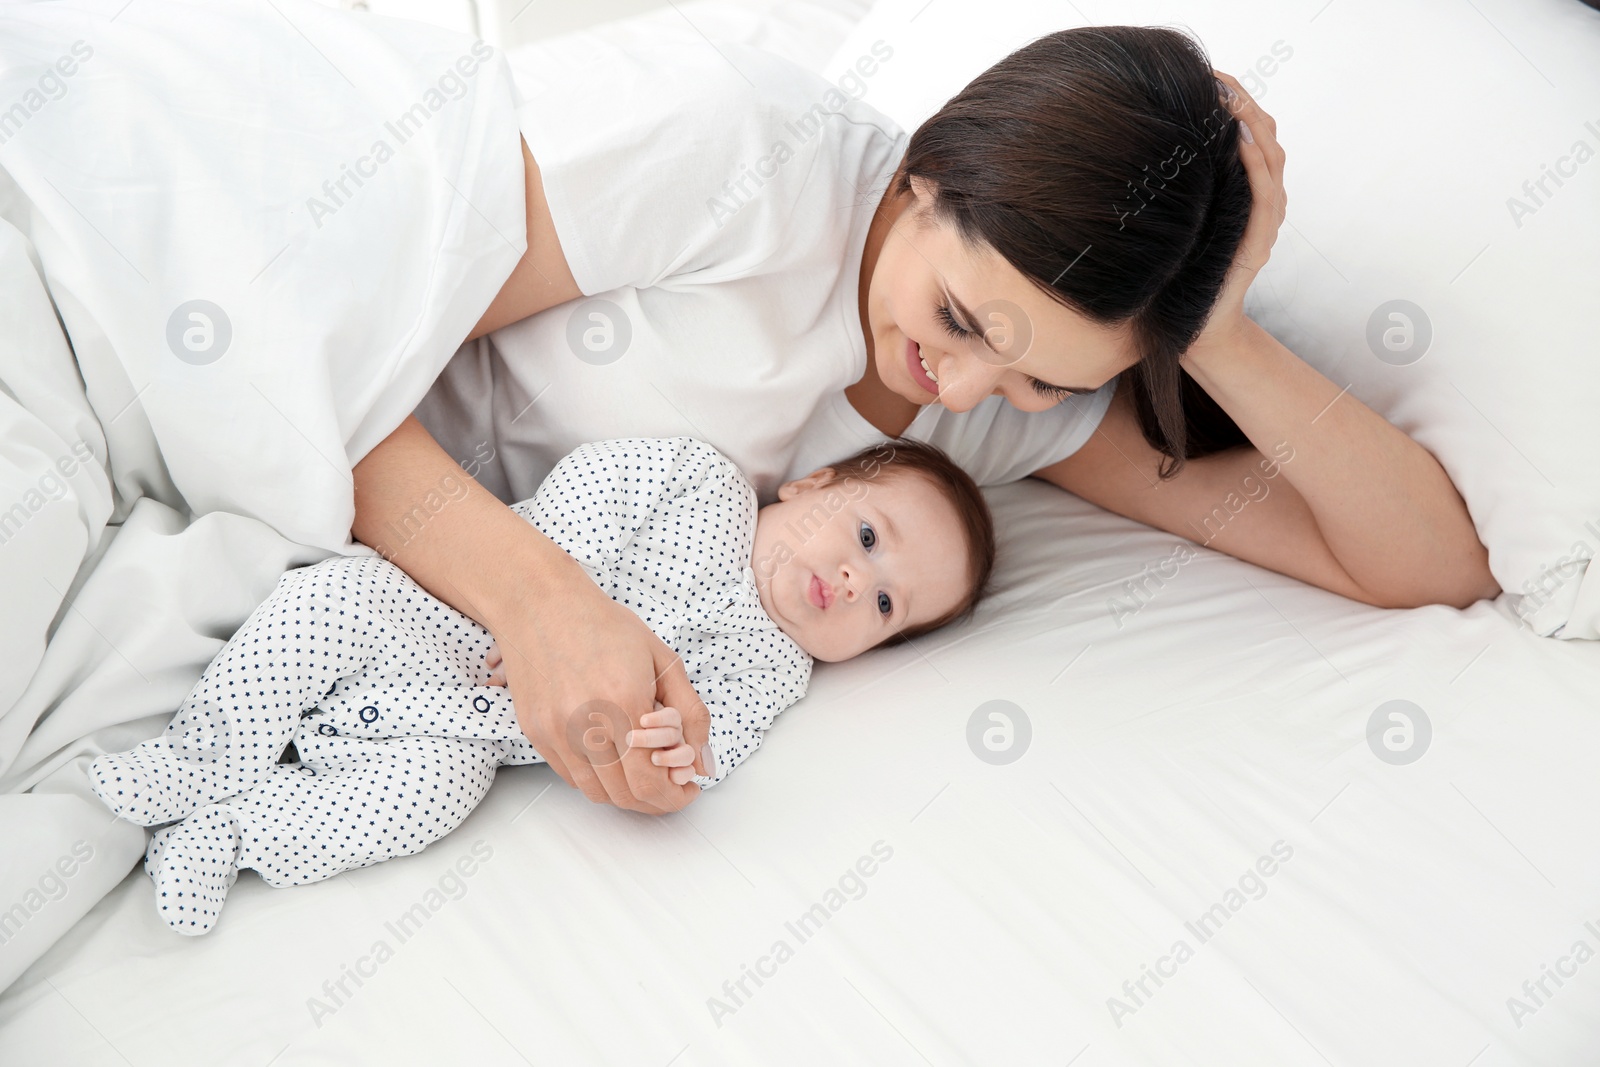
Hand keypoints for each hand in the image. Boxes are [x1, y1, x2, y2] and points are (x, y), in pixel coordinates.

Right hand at [484, 648, 708, 786]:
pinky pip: (571, 778)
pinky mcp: (537, 734)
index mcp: (624, 702)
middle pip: (626, 795)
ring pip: (597, 793)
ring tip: (644, 775)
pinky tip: (613, 760)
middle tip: (672, 788)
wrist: (542, 606)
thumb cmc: (604, 627)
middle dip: (657, 801)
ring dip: (627, 795)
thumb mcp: (663, 660)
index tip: (688, 789)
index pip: (651, 781)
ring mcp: (557, 732)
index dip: (675, 796)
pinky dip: (598, 780)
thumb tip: (702, 762)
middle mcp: (586, 723)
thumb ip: (690, 713)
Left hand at [1188, 70, 1288, 360]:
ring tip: (1231, 98)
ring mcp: (1263, 223)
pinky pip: (1265, 196)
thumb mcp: (1175, 224)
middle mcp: (1260, 202)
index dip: (1237, 101)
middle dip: (1245, 102)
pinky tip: (1239, 140)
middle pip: (1267, 137)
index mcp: (1242, 194)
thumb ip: (1177, 192)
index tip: (1209, 76)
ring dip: (1253, 123)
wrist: (1191, 330)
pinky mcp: (1258, 244)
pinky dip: (1257, 165)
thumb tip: (1140, 153)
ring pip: (1273, 159)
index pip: (1251, 134)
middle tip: (1218, 78)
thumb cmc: (1177, 278)